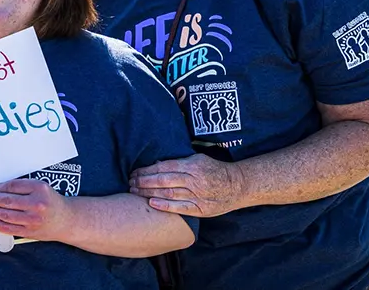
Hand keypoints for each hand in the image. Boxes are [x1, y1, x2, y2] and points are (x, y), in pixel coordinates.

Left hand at [0, 179, 70, 241]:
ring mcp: (32, 219)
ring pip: (4, 214)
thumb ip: (21, 187)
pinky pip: (7, 227)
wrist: (67, 220)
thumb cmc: (50, 201)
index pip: (11, 186)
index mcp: (39, 188)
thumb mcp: (40, 187)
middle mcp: (36, 204)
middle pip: (6, 200)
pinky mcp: (29, 232)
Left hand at [130, 154, 247, 217]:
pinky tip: (151, 203)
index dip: (147, 170)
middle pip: (163, 180)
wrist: (238, 186)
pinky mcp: (201, 209)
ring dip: (149, 193)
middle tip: (130, 182)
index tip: (135, 171)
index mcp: (193, 165)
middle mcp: (195, 180)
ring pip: (169, 193)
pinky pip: (180, 208)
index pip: (164, 167)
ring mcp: (198, 195)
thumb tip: (157, 163)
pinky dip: (165, 206)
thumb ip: (180, 161)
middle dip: (144, 181)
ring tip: (135, 192)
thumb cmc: (215, 170)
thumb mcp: (199, 159)